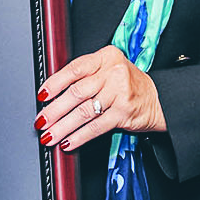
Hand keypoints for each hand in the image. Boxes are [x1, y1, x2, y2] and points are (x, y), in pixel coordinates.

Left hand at [34, 45, 165, 150]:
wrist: (158, 99)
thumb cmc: (128, 84)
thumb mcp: (109, 70)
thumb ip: (86, 75)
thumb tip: (53, 94)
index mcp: (106, 57)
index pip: (74, 69)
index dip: (54, 83)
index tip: (42, 96)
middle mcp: (113, 72)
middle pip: (76, 92)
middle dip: (54, 110)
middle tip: (41, 121)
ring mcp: (119, 92)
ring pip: (83, 111)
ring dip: (63, 126)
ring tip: (50, 135)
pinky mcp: (124, 112)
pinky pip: (96, 126)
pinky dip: (79, 136)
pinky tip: (68, 142)